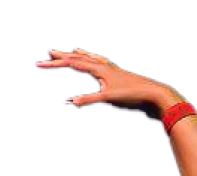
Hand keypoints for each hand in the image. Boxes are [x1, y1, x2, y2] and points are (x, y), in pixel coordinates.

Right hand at [35, 47, 184, 118]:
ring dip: (80, 56)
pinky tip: (99, 67)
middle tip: (49, 53)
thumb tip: (70, 102)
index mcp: (99, 69)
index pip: (72, 65)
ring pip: (92, 60)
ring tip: (72, 51)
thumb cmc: (134, 97)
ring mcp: (114, 72)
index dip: (55, 65)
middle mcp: (105, 67)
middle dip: (63, 57)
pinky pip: (104, 67)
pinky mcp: (120, 80)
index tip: (39, 65)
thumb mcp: (107, 99)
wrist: (156, 98)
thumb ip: (88, 100)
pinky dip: (96, 65)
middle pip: (80, 59)